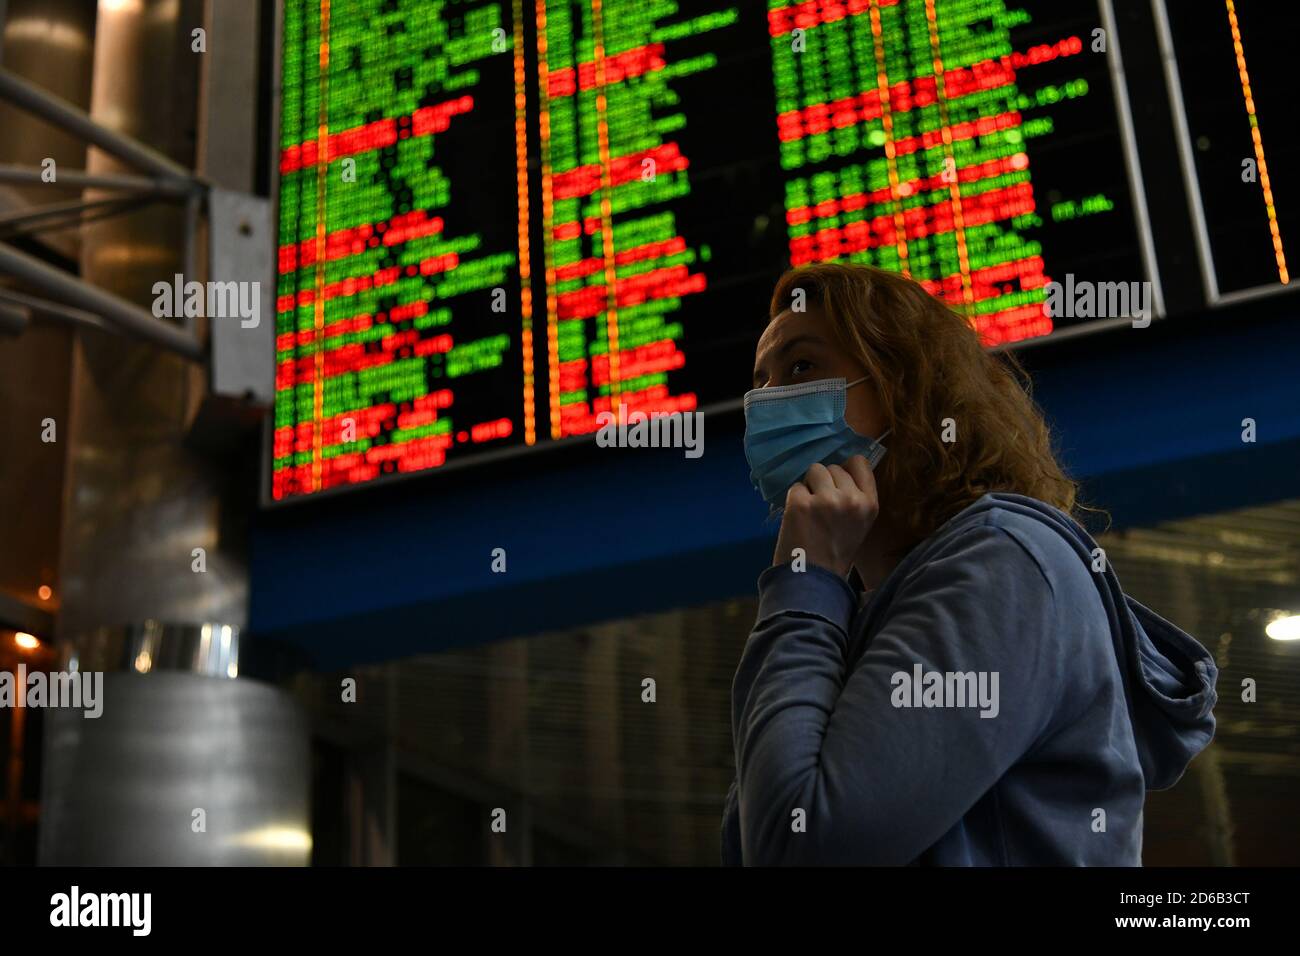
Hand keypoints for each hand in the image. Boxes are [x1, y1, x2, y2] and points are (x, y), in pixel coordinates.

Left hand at [773, 456, 878, 577]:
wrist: (813, 581)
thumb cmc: (835, 555)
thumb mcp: (858, 524)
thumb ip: (854, 498)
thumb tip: (839, 469)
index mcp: (869, 504)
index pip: (859, 462)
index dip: (845, 469)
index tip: (837, 483)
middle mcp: (851, 499)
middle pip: (833, 467)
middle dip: (825, 483)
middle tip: (822, 509)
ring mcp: (826, 500)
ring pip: (814, 471)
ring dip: (809, 487)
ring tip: (811, 512)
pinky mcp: (801, 503)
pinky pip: (796, 487)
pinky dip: (794, 500)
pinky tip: (798, 520)